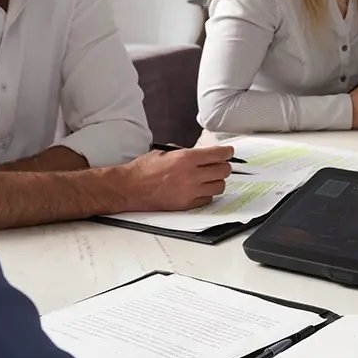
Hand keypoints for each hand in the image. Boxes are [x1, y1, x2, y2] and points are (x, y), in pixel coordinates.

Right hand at [115, 146, 233, 211]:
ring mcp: (189, 192)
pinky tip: (198, 189)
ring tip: (207, 178)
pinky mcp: (186, 205)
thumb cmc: (144, 169)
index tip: (228, 152)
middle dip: (223, 166)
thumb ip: (188, 153)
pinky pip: (208, 199)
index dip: (227, 152)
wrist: (128, 188)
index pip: (219, 154)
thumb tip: (206, 155)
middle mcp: (191, 175)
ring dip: (216, 181)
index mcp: (186, 158)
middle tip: (218, 165)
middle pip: (224, 171)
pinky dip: (206, 194)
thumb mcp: (167, 152)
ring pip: (219, 186)